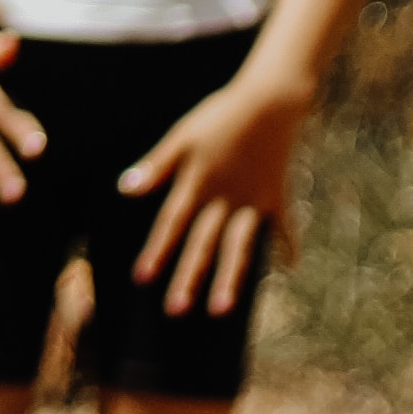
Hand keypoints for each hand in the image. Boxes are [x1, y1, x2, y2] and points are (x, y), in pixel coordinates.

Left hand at [120, 64, 311, 317]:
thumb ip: (156, 165)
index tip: (142, 278)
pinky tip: (288, 271)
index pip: (172, 223)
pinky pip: (282, 228)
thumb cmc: (217, 117)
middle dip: (188, 277)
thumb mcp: (182, 136)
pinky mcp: (277, 198)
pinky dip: (287, 248)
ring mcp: (253, 202)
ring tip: (221, 310)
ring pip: (239, 247)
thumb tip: (125, 190)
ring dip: (230, 279)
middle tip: (175, 310)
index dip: (156, 250)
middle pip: (203, 244)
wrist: (268, 103)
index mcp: (197, 182)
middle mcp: (224, 199)